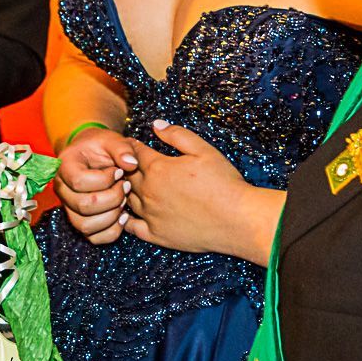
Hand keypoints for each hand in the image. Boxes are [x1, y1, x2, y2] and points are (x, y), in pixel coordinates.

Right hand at [55, 125, 139, 244]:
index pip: (80, 182)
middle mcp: (62, 190)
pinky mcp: (80, 221)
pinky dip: (112, 231)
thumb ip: (122, 148)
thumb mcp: (111, 139)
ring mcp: (69, 208)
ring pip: (86, 226)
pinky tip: (122, 216)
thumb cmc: (101, 147)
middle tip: (125, 186)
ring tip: (124, 201)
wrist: (92, 155)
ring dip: (112, 216)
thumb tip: (131, 164)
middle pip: (84, 205)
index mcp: (65, 167)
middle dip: (112, 198)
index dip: (104, 180)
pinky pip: (93, 238)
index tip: (118, 172)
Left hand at [125, 121, 278, 263]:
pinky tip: (128, 214)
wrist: (237, 220)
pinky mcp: (156, 235)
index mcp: (158, 169)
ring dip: (124, 190)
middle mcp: (148, 192)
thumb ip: (177, 135)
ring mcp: (150, 215)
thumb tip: (155, 125)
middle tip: (125, 163)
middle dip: (125, 166)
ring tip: (126, 184)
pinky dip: (125, 219)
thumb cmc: (224, 183)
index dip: (132, 146)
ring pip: (126, 199)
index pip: (135, 153)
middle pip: (126, 175)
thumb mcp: (204, 150)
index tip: (132, 144)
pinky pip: (131, 227)